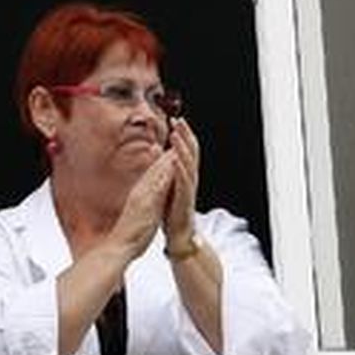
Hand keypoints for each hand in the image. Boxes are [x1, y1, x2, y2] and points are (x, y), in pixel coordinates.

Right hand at [106, 149, 176, 259]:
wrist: (117, 248)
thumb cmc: (127, 237)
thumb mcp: (136, 217)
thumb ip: (140, 208)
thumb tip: (143, 205)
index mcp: (138, 197)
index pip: (150, 176)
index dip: (158, 163)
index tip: (164, 151)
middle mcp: (139, 194)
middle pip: (153, 171)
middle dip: (163, 156)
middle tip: (171, 141)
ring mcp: (142, 198)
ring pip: (156, 175)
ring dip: (165, 160)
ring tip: (175, 147)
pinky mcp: (146, 205)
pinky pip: (158, 187)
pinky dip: (164, 175)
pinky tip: (171, 166)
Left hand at [163, 118, 200, 247]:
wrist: (180, 236)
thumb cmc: (173, 212)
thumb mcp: (169, 187)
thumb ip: (168, 172)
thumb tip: (163, 155)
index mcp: (185, 175)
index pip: (186, 149)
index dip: (182, 134)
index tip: (175, 118)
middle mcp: (190, 179)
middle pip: (190, 152)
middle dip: (184, 134)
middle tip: (178, 119)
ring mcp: (189, 189)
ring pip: (188, 164)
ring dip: (181, 147)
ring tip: (175, 133)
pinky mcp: (185, 200)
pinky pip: (184, 182)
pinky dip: (180, 169)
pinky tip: (175, 159)